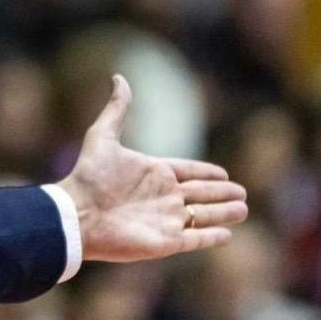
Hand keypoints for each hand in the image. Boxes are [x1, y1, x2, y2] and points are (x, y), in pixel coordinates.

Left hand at [59, 75, 247, 261]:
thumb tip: (118, 77)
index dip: (206, 173)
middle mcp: (162, 196)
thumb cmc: (89, 175)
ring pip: (203, 216)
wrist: (77, 213)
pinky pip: (195, 239)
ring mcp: (165, 220)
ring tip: (243, 209)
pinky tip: (227, 234)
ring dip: (223, 213)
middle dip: (222, 193)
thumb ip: (117, 109)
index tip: (223, 173)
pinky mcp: (166, 242)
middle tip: (242, 192)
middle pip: (201, 194)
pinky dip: (212, 236)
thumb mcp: (103, 136)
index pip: (188, 171)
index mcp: (153, 172)